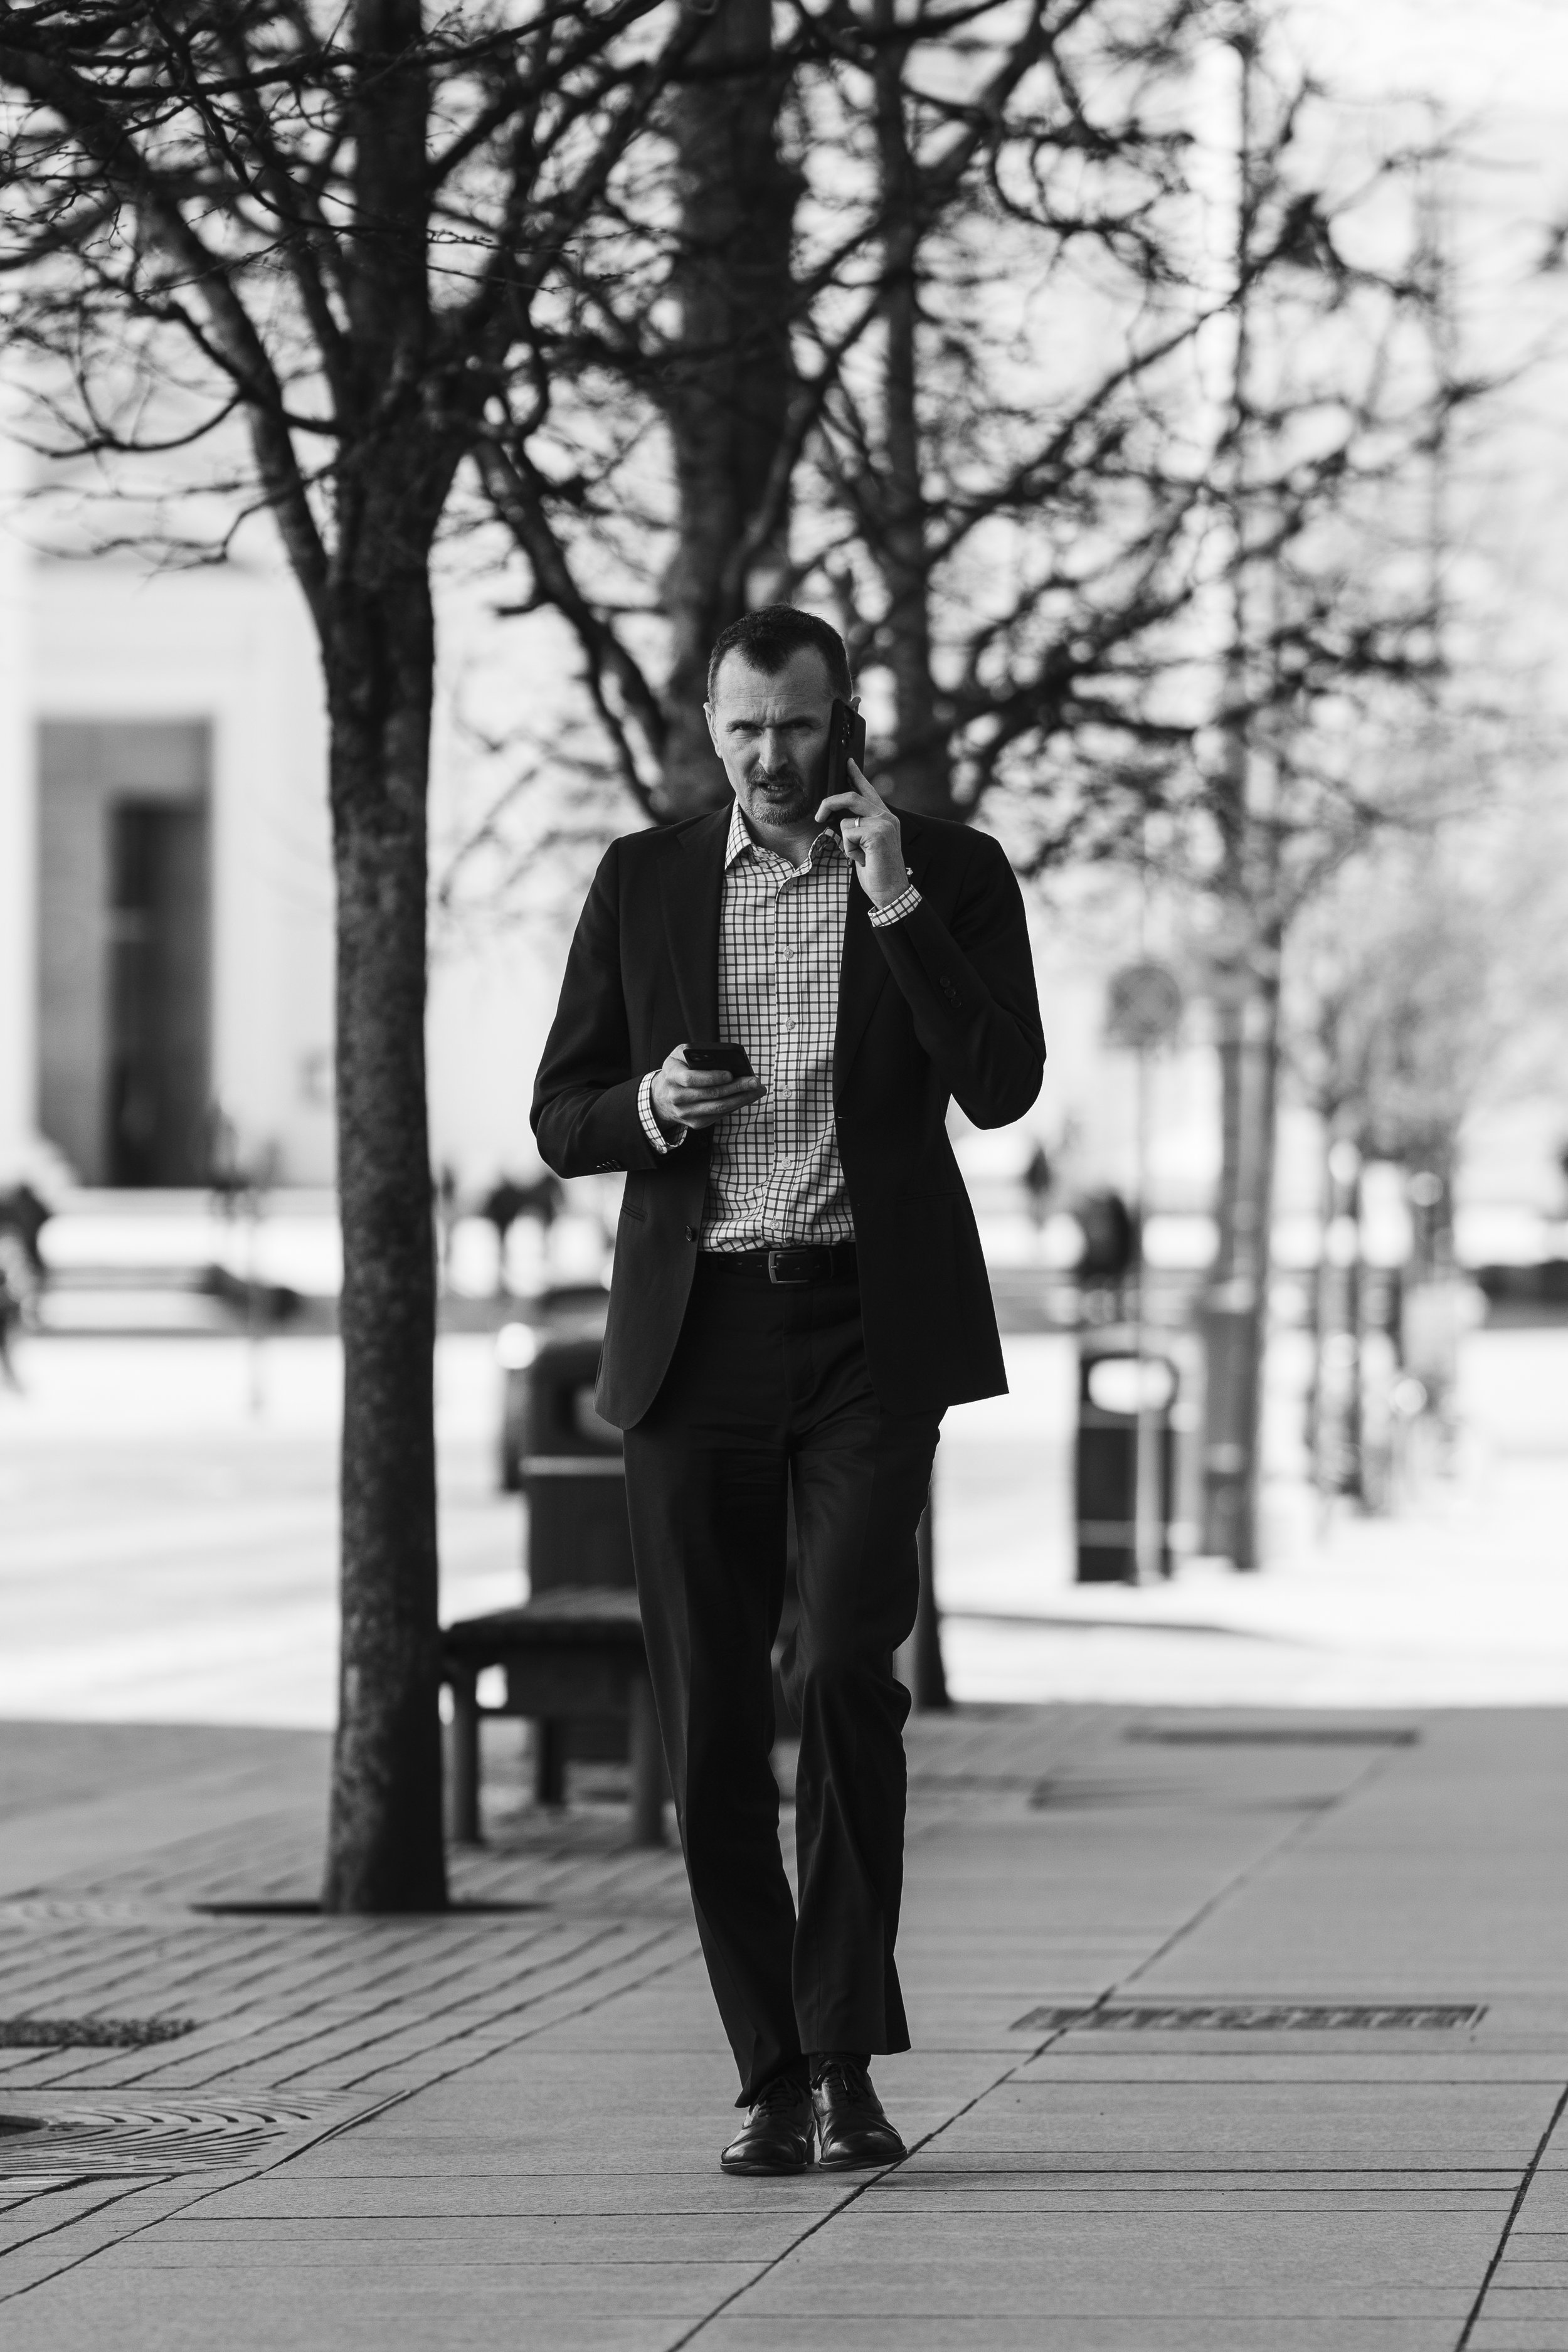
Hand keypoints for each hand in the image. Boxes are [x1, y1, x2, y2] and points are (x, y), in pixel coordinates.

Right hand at [651, 1044, 764, 1134]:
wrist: (661, 1097)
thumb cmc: (676, 1071)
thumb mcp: (678, 1056)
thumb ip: (695, 1052)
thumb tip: (722, 1057)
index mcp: (672, 1076)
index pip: (691, 1079)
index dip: (712, 1077)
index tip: (731, 1074)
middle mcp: (677, 1097)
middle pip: (711, 1094)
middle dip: (736, 1088)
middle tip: (755, 1081)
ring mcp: (686, 1113)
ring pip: (718, 1108)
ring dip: (742, 1099)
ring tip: (758, 1090)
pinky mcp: (695, 1123)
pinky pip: (719, 1115)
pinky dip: (736, 1105)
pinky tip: (748, 1097)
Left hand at [816, 762, 905, 907]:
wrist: (890, 891)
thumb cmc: (877, 871)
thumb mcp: (865, 845)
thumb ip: (858, 827)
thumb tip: (838, 816)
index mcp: (885, 818)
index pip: (868, 790)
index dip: (856, 775)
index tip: (847, 762)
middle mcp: (887, 817)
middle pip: (851, 797)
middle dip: (829, 804)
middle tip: (818, 816)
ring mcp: (883, 824)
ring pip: (846, 820)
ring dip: (847, 843)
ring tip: (861, 855)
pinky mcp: (877, 834)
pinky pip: (848, 834)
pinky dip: (850, 850)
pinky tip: (864, 859)